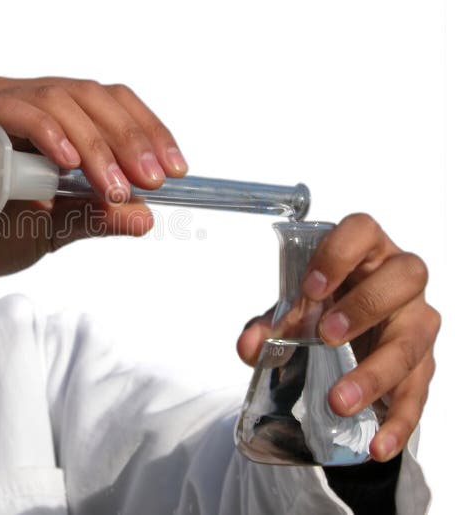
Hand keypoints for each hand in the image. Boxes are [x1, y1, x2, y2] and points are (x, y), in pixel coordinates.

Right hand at [0, 76, 188, 283]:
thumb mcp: (51, 231)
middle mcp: (19, 102)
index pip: (107, 104)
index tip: (175, 172)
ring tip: (115, 186)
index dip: (146, 130)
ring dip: (94, 142)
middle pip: (89, 95)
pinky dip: (43, 130)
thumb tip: (146, 216)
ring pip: (55, 98)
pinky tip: (68, 161)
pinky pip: (6, 110)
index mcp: (46, 121)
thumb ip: (92, 217)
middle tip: (154, 180)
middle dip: (129, 137)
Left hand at [236, 213, 439, 461]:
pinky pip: (419, 391)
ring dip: (377, 371)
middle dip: (365, 305)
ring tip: (339, 400)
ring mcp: (417, 319)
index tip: (312, 288)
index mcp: (365, 251)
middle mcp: (399, 279)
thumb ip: (269, 324)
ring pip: (414, 338)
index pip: (362, 230)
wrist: (350, 338)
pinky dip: (399, 421)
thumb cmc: (324, 307)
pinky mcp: (424, 362)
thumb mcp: (293, 311)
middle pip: (405, 275)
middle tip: (327, 335)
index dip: (340, 253)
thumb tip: (249, 345)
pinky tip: (378, 444)